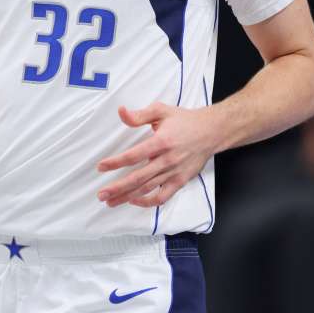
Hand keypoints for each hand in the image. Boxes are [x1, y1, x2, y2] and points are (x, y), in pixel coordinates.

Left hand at [96, 102, 217, 207]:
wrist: (212, 131)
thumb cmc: (184, 120)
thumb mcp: (161, 111)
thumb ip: (139, 115)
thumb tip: (121, 112)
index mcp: (161, 142)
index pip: (133, 155)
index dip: (115, 162)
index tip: (101, 167)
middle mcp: (167, 160)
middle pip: (138, 178)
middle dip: (117, 187)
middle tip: (101, 194)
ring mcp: (174, 173)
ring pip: (147, 189)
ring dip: (127, 196)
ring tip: (111, 201)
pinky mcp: (180, 181)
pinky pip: (163, 196)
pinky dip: (148, 202)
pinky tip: (134, 200)